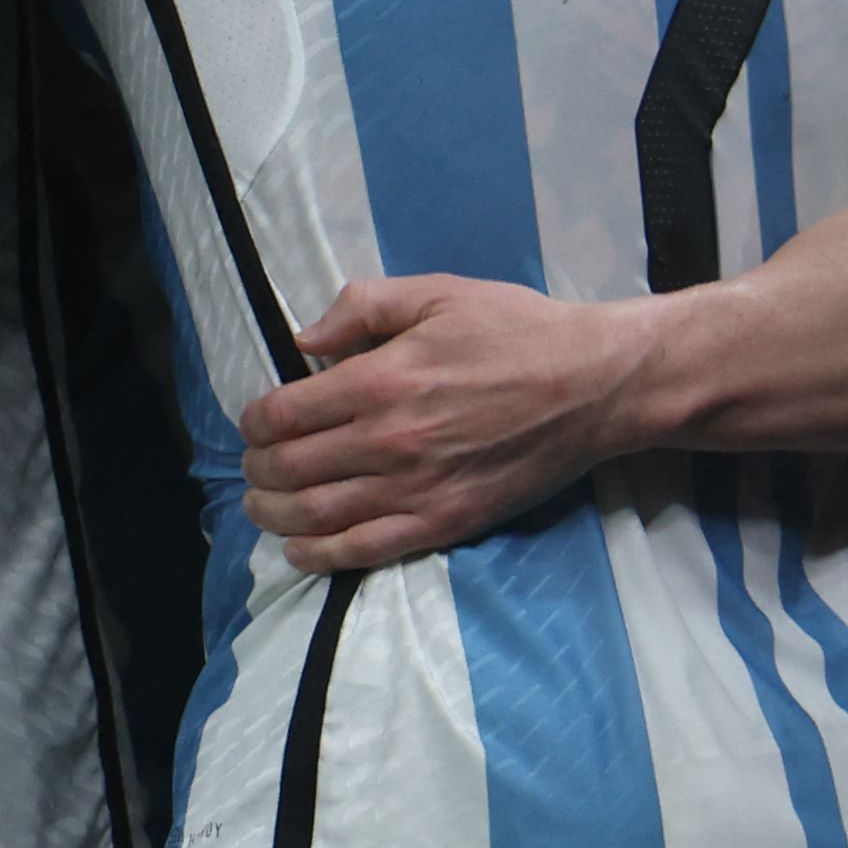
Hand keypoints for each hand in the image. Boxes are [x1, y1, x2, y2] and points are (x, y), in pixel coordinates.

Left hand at [239, 276, 648, 573]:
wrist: (595, 386)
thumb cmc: (515, 331)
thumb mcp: (436, 293)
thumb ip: (361, 308)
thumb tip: (304, 340)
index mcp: (382, 380)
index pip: (285, 414)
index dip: (255, 422)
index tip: (253, 422)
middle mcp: (391, 440)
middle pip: (292, 467)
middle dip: (258, 469)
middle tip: (253, 466)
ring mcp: (419, 488)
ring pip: (319, 514)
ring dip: (274, 514)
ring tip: (260, 507)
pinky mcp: (447, 522)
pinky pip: (368, 549)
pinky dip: (322, 555)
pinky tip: (298, 550)